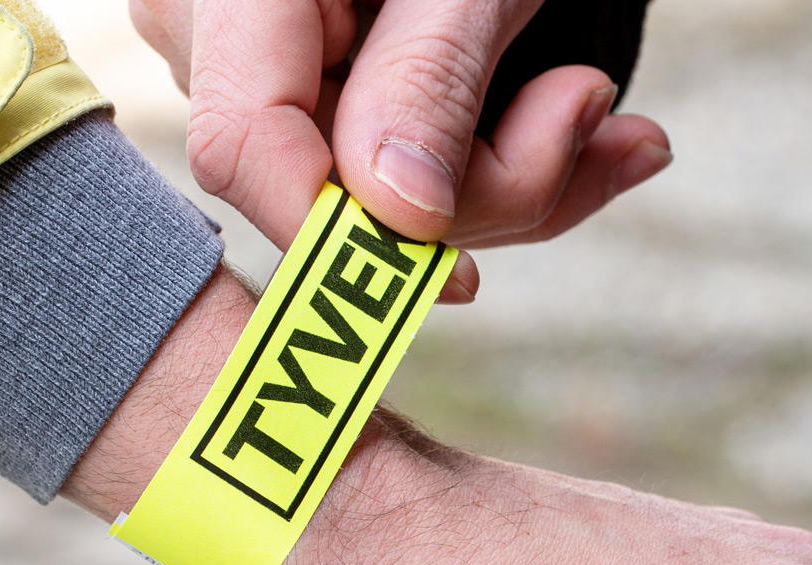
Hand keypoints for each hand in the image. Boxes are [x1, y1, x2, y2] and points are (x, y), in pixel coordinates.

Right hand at [129, 0, 672, 298]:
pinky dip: (501, 165)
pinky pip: (400, 183)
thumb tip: (401, 216)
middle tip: (583, 107)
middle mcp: (222, 43)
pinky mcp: (323, 107)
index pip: (245, 147)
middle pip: (329, 191)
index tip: (456, 274)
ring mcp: (267, 79)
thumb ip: (428, 77)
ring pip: (376, 203)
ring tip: (589, 101)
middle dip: (479, 186)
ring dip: (513, 176)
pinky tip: (567, 119)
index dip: (341, 231)